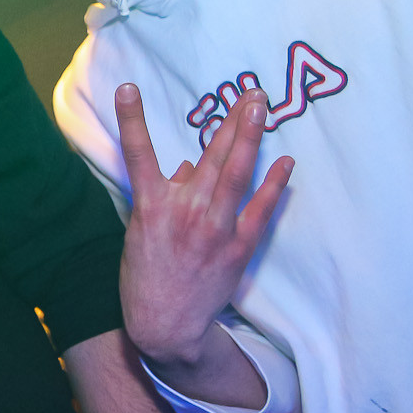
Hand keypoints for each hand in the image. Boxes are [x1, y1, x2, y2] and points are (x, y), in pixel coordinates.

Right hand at [115, 84, 291, 370]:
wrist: (166, 324)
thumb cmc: (146, 277)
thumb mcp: (141, 234)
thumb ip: (165, 197)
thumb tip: (188, 168)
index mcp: (151, 207)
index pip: (138, 154)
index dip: (130, 119)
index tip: (128, 87)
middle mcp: (184, 212)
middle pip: (210, 155)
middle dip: (229, 120)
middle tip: (249, 92)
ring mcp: (214, 228)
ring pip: (236, 173)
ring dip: (249, 137)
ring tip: (260, 107)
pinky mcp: (237, 246)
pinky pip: (259, 209)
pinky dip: (273, 184)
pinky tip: (285, 161)